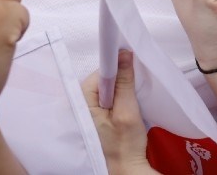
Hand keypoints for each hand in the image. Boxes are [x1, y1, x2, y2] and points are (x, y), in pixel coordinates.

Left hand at [82, 50, 155, 174]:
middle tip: (133, 90)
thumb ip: (124, 82)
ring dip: (121, 89)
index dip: (117, 68)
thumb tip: (124, 54)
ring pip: (108, 88)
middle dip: (120, 79)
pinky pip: (109, 98)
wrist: (126, 169)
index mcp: (83, 102)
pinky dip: (120, 98)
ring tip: (131, 101)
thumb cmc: (125, 145)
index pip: (100, 72)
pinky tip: (128, 106)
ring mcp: (90, 111)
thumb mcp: (127, 111)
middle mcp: (83, 104)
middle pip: (103, 79)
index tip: (131, 64)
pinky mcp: (99, 116)